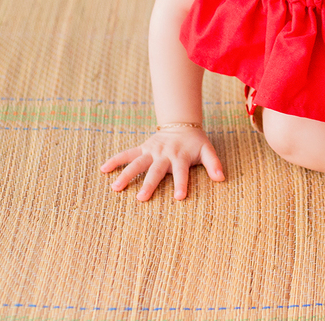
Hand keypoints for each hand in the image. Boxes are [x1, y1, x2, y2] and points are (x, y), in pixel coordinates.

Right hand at [99, 128, 223, 200]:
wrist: (181, 124)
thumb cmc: (195, 142)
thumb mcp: (207, 150)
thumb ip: (213, 164)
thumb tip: (221, 178)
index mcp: (180, 156)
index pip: (181, 172)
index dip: (181, 184)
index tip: (179, 198)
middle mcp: (164, 154)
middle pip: (155, 170)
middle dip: (149, 184)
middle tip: (141, 199)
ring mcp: (151, 151)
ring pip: (137, 163)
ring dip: (126, 174)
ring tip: (115, 188)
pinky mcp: (142, 148)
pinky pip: (127, 154)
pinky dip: (115, 160)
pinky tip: (103, 169)